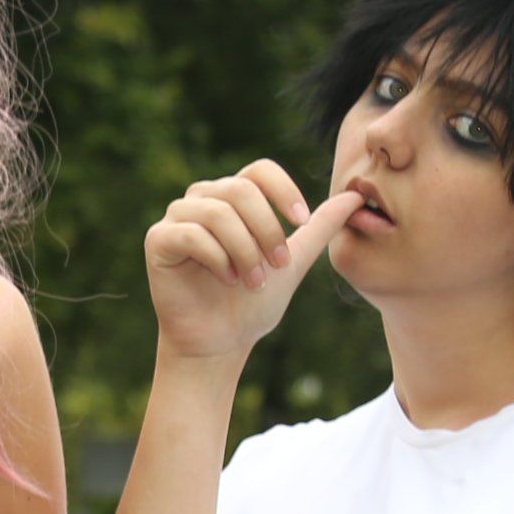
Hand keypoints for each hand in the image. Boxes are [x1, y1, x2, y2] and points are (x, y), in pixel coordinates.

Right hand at [145, 162, 362, 371]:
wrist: (220, 343)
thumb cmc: (252, 304)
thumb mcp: (293, 261)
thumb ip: (319, 229)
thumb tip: (355, 199)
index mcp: (232, 197)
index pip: (259, 171)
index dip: (283, 190)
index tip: (301, 222)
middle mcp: (201, 200)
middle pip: (240, 190)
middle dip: (266, 229)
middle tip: (278, 265)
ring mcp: (176, 218)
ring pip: (218, 213)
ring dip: (244, 250)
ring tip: (253, 281)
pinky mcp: (158, 241)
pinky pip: (192, 234)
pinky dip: (217, 258)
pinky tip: (227, 280)